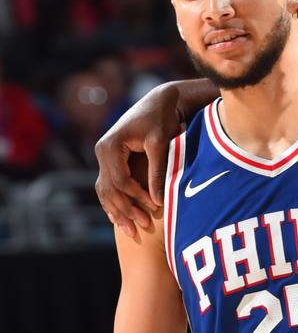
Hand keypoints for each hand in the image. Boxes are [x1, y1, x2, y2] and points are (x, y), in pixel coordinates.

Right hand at [95, 82, 184, 237]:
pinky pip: (107, 186)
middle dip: (126, 210)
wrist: (158, 102)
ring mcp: (103, 156)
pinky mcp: (110, 160)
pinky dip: (113, 203)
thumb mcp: (160, 144)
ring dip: (117, 211)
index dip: (137, 197)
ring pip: (105, 191)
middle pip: (110, 189)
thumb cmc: (161, 119)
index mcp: (111, 146)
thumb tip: (158, 201)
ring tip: (131, 231)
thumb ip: (157, 172)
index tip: (154, 208)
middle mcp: (102, 151)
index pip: (120, 181)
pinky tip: (120, 220)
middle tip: (142, 227)